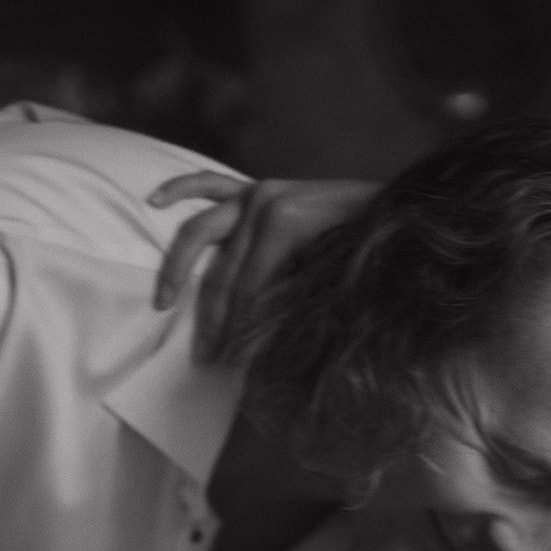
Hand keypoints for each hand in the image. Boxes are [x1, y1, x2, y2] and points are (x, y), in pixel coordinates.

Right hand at [148, 174, 376, 360]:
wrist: (398, 202)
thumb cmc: (374, 245)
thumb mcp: (340, 278)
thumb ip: (299, 302)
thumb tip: (267, 343)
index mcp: (285, 223)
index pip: (247, 290)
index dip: (238, 331)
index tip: (232, 366)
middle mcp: (263, 203)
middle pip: (223, 272)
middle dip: (213, 320)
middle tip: (206, 359)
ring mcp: (255, 192)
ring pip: (200, 234)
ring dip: (179, 269)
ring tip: (164, 304)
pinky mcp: (253, 187)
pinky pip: (207, 184)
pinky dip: (179, 189)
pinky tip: (153, 200)